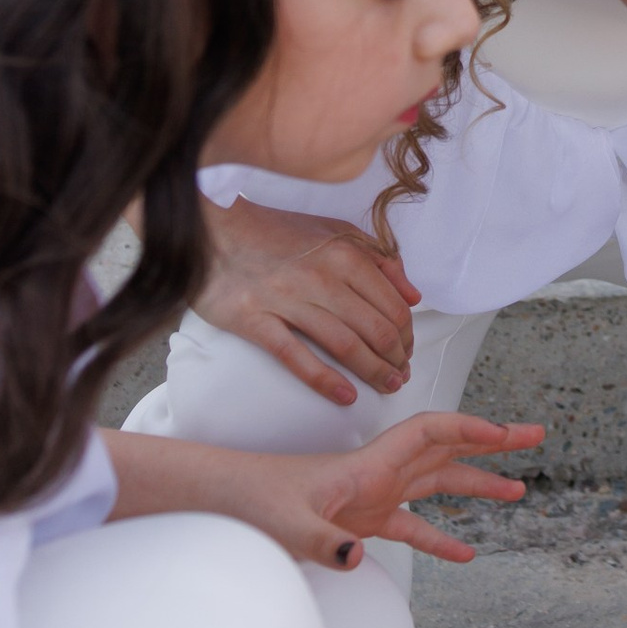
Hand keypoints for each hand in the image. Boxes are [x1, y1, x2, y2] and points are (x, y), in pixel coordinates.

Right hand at [202, 198, 416, 402]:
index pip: (392, 304)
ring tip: (388, 386)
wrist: (212, 231)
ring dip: (373, 372)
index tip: (407, 350)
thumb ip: (379, 259)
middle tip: (402, 374)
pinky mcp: (255, 321)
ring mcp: (287, 300)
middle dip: (396, 358)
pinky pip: (297, 357)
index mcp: (344, 253)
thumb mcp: (335, 231)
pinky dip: (325, 381)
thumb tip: (414, 295)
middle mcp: (321, 277)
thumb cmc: (276, 232)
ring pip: (344, 345)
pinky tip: (346, 396)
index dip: (407, 334)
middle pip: (375, 328)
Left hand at [238, 411, 544, 570]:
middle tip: (535, 435)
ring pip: (437, 483)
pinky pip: (413, 526)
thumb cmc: (252, 502)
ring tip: (519, 490)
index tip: (507, 433)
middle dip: (491, 441)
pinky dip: (441, 537)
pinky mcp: (361, 521)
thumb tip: (356, 559)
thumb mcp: (285, 524)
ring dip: (477, 483)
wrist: (225, 499)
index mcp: (369, 465)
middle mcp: (379, 473)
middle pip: (447, 449)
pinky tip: (467, 553)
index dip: (470, 428)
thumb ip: (321, 542)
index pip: (430, 433)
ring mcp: (373, 496)